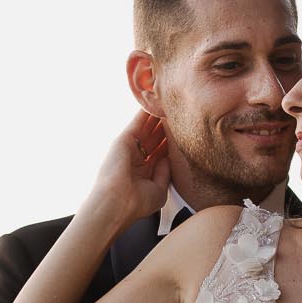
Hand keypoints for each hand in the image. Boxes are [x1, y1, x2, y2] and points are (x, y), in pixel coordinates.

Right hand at [82, 110, 171, 231]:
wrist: (116, 202)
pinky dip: (145, 111)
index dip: (172, 141)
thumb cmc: (137, 202)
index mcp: (146, 172)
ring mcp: (130, 148)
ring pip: (147, 127)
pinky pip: (137, 122)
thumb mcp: (159, 190)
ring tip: (170, 101)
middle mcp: (138, 159)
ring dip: (157, 115)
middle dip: (167, 125)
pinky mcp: (124, 140)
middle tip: (180, 111)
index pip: (161, 152)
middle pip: (156, 137)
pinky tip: (155, 100)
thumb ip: (165, 173)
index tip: (185, 130)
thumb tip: (169, 158)